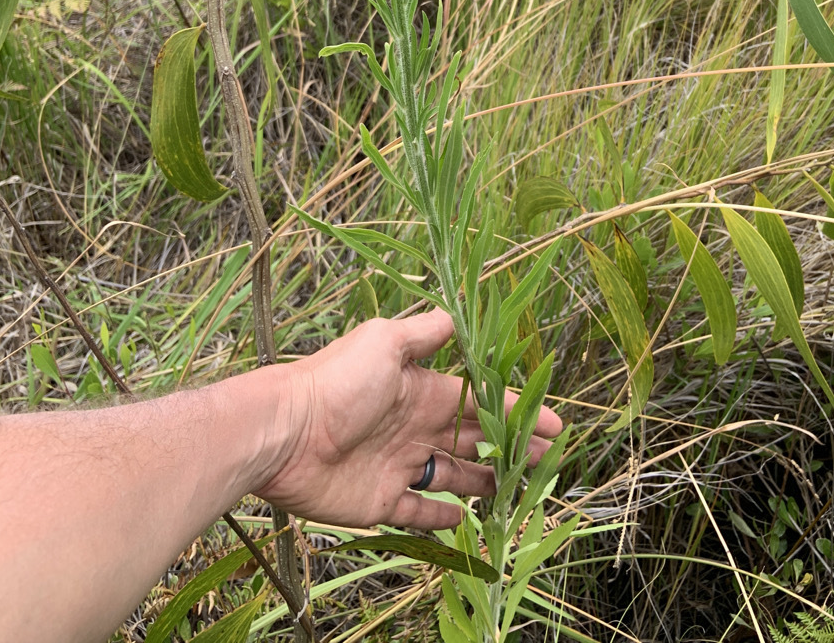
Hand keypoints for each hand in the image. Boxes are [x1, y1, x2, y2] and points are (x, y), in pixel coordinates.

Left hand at [256, 308, 563, 529]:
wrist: (283, 433)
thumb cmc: (334, 383)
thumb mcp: (383, 342)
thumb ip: (423, 333)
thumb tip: (457, 314)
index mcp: (419, 389)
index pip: (477, 401)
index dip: (512, 410)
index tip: (551, 421)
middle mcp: (412, 427)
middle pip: (471, 439)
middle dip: (508, 446)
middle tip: (545, 458)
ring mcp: (396, 466)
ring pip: (452, 476)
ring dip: (484, 481)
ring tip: (516, 488)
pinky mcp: (378, 502)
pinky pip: (418, 512)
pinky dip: (441, 517)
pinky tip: (466, 519)